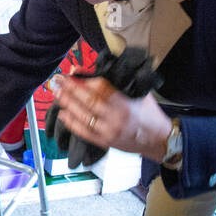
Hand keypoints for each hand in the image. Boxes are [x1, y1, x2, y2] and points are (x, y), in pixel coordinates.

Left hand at [50, 75, 171, 161]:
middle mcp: (116, 118)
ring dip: (67, 104)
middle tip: (57, 80)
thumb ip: (115, 82)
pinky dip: (71, 122)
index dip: (84, 81)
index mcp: (126, 104)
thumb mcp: (138, 92)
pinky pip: (84, 132)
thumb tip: (90, 72)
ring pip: (83, 116)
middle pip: (88, 101)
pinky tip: (62, 113)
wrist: (159, 140)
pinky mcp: (105, 142)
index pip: (100, 88)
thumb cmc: (149, 113)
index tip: (72, 74)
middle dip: (70, 89)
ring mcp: (109, 132)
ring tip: (56, 93)